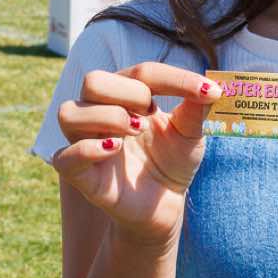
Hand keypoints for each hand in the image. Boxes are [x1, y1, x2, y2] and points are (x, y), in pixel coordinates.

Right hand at [51, 64, 217, 246]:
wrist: (165, 205)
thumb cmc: (172, 162)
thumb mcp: (191, 135)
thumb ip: (197, 110)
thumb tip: (213, 88)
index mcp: (126, 95)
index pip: (142, 73)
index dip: (176, 79)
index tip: (208, 92)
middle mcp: (99, 112)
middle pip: (93, 81)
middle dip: (128, 94)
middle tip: (150, 116)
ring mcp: (85, 142)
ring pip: (69, 112)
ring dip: (107, 117)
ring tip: (136, 131)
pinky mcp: (79, 175)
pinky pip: (64, 157)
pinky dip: (87, 150)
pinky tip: (115, 150)